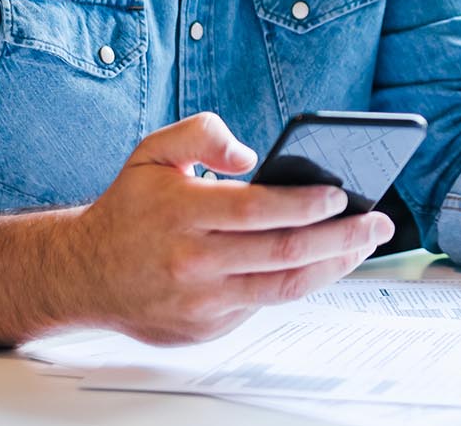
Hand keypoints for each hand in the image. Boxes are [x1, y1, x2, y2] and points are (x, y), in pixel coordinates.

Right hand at [67, 112, 394, 344]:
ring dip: (333, 266)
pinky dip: (299, 283)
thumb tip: (249, 154)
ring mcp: (201, 301)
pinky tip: (324, 263)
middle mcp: (193, 261)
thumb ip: (201, 131)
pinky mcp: (206, 327)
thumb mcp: (152, 151)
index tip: (341, 194)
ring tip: (364, 244)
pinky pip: (263, 305)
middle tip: (379, 221)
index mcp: (182, 213)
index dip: (305, 203)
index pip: (258, 210)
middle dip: (342, 237)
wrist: (82, 274)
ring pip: (283, 288)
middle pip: (283, 252)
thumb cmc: (128, 208)